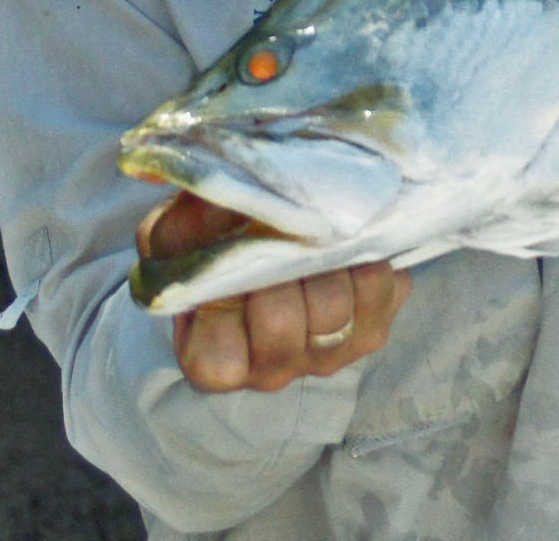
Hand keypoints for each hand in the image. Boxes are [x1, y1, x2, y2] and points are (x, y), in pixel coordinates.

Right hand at [138, 190, 410, 393]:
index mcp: (213, 361)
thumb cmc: (211, 247)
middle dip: (278, 266)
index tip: (228, 255)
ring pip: (333, 309)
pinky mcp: (371, 330)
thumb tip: (195, 189)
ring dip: (322, 260)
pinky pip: (382, 292)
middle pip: (282, 322)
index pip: (220, 356)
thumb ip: (176, 228)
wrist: (267, 249)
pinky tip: (347, 241)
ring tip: (311, 231)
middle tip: (276, 229)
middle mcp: (271, 371)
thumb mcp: (177, 236)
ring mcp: (324, 356)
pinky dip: (366, 258)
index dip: (225, 300)